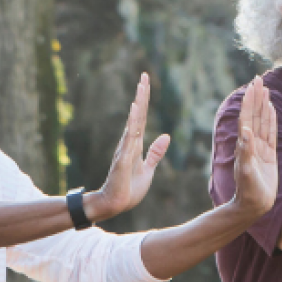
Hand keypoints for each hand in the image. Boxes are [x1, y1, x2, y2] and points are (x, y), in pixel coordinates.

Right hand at [88, 74, 171, 221]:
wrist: (115, 205)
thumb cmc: (128, 189)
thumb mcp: (148, 169)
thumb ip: (155, 153)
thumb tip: (165, 136)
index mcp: (136, 144)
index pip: (141, 118)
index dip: (144, 101)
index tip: (145, 83)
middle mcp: (129, 143)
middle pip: (137, 115)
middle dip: (141, 95)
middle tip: (144, 76)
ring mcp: (125, 150)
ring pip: (133, 122)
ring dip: (138, 104)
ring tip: (141, 87)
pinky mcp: (122, 159)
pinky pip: (129, 138)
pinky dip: (132, 123)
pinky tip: (134, 110)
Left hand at [231, 76, 278, 216]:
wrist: (254, 205)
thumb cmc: (248, 191)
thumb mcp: (246, 172)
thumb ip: (246, 151)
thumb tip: (245, 130)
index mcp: (245, 145)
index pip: (247, 118)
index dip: (249, 102)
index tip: (252, 85)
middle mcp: (251, 143)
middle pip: (254, 115)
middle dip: (256, 97)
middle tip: (258, 79)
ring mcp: (260, 148)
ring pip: (263, 121)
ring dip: (264, 105)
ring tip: (265, 89)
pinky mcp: (269, 155)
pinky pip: (272, 133)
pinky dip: (272, 120)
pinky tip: (272, 109)